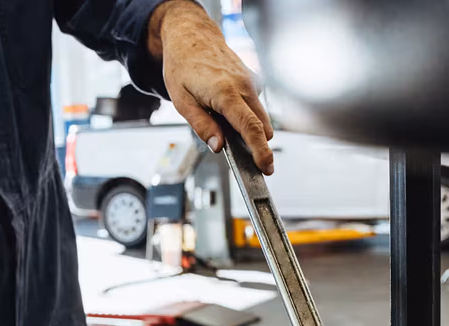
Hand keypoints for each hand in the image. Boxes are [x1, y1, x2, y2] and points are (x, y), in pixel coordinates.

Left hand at [150, 1, 274, 173]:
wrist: (190, 36)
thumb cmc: (182, 65)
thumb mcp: (182, 102)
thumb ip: (202, 126)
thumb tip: (218, 147)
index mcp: (226, 94)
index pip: (250, 128)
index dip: (260, 151)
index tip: (266, 166)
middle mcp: (243, 87)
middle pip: (262, 126)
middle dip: (259, 146)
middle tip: (249, 162)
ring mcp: (250, 81)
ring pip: (261, 117)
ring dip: (252, 131)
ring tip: (227, 132)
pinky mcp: (250, 79)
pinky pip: (255, 105)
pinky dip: (247, 116)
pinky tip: (227, 114)